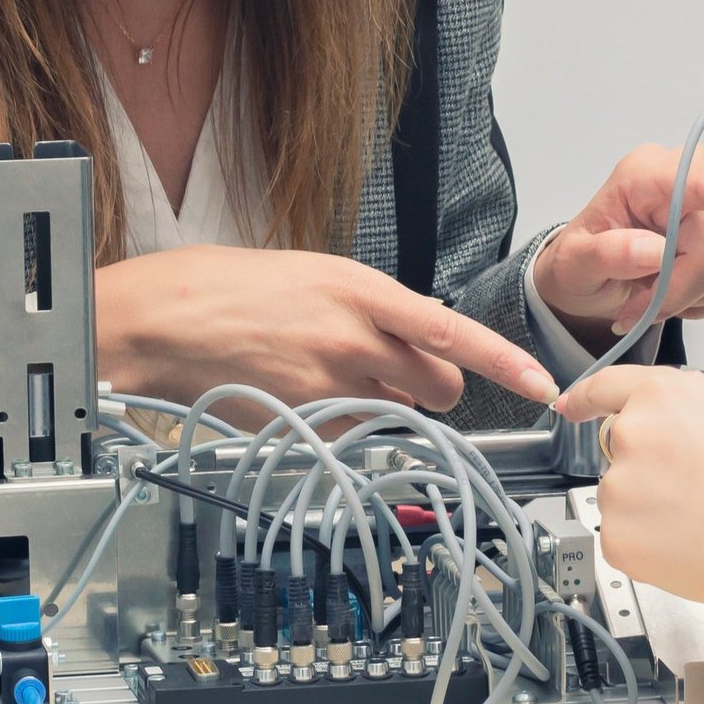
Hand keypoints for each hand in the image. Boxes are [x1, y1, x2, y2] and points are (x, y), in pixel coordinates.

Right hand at [93, 246, 558, 412]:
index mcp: (358, 289)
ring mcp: (329, 385)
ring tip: (342, 378)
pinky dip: (347, 421)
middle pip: (439, 384)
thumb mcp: (309, 272)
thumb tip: (407, 330)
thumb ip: (367, 303)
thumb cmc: (225, 287)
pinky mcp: (306, 422)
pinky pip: (353, 432)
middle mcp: (352, 338)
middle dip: (437, 385)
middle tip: (405, 374)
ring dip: (392, 403)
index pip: (451, 331)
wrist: (163, 322)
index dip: (503, 359)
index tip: (540, 379)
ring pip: (399, 410)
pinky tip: (308, 395)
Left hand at [531, 145, 703, 344]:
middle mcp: (688, 184)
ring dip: (691, 298)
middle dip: (680, 288)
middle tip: (641, 305)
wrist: (589, 277)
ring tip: (653, 295)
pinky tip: (679, 293)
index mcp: (648, 175)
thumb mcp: (573, 263)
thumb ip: (607, 254)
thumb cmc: (580, 262)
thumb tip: (654, 251)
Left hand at [554, 365, 703, 597]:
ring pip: (621, 495)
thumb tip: (682, 419)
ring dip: (648, 507)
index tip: (571, 405)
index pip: (604, 386)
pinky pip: (623, 536)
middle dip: (646, 465)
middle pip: (619, 447)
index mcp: (662, 397)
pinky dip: (648, 544)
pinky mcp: (617, 539)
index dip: (585, 397)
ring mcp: (618, 489)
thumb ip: (695, 410)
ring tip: (702, 521)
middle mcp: (631, 435)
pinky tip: (688, 545)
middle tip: (695, 489)